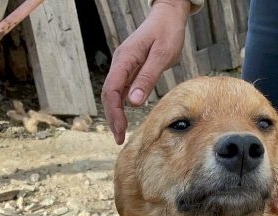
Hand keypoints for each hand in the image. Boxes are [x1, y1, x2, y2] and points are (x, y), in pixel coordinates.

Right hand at [102, 0, 189, 143]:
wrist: (168, 14)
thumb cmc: (167, 32)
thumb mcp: (161, 56)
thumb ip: (147, 78)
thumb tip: (133, 103)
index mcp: (125, 59)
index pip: (111, 90)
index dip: (114, 113)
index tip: (120, 130)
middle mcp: (120, 63)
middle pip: (108, 95)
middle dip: (112, 118)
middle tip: (119, 139)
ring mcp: (124, 66)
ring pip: (113, 94)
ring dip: (115, 114)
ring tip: (120, 134)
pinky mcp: (130, 69)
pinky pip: (121, 91)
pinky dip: (121, 106)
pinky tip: (125, 119)